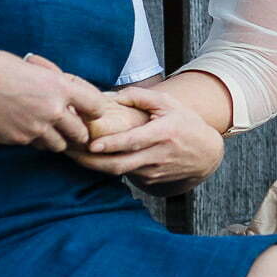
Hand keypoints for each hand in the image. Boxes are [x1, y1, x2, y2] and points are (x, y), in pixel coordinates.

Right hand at [0, 50, 107, 151]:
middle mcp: (54, 110)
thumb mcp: (38, 70)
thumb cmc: (2, 68)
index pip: (96, 107)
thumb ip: (56, 86)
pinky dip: (33, 140)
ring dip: (56, 139)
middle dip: (77, 132)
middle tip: (70, 129)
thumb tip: (67, 95)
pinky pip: (35, 145)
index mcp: (62, 88)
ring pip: (58, 145)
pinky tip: (24, 127)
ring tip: (46, 129)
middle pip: (80, 133)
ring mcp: (37, 127)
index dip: (93, 112)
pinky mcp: (20, 139)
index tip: (87, 113)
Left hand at [69, 85, 224, 193]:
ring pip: (119, 172)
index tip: (90, 144)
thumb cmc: (186, 124)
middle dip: (91, 161)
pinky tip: (92, 160)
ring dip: (94, 165)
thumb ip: (140, 97)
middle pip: (119, 164)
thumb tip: (111, 95)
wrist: (207, 155)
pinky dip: (108, 168)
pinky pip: (125, 175)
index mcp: (163, 134)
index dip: (111, 145)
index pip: (133, 142)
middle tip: (69, 153)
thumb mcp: (169, 104)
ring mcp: (154, 172)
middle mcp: (157, 156)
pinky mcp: (150, 181)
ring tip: (72, 155)